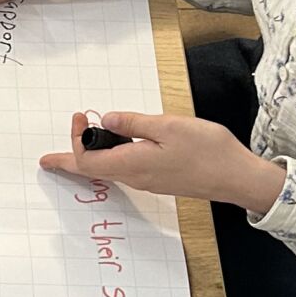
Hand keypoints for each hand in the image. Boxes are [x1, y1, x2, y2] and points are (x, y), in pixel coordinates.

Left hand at [39, 109, 286, 215]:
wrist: (237, 177)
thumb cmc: (208, 151)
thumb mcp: (168, 127)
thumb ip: (134, 124)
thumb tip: (106, 120)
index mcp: (132, 164)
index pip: (86, 160)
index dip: (75, 139)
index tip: (80, 116)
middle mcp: (135, 177)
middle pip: (92, 169)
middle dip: (70, 156)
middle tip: (59, 145)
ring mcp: (146, 180)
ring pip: (107, 170)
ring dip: (91, 155)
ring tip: (85, 137)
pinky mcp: (158, 179)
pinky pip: (124, 169)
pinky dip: (110, 157)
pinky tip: (116, 144)